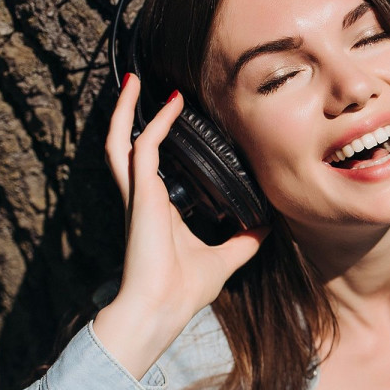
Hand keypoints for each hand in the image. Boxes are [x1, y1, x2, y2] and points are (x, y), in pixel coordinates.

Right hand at [93, 75, 268, 378]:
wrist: (161, 310)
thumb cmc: (182, 291)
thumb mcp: (224, 259)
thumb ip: (244, 241)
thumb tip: (269, 226)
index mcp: (156, 208)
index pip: (148, 163)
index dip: (156, 136)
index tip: (175, 112)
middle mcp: (141, 196)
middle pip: (125, 144)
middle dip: (127, 113)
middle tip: (139, 83)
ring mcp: (137, 195)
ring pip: (120, 140)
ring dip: (125, 109)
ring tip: (135, 80)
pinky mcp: (141, 196)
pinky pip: (143, 149)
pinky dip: (156, 125)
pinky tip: (170, 105)